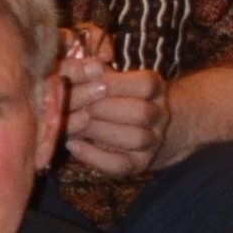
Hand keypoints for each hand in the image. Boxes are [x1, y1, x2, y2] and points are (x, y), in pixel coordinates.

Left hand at [57, 26, 169, 179]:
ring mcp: (152, 143)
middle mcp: (159, 116)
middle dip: (106, 108)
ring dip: (100, 131)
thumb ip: (92, 71)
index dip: (118, 83)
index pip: (146, 84)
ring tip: (77, 124)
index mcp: (156, 89)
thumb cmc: (114, 96)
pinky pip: (120, 165)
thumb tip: (78, 67)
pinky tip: (73, 145)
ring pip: (135, 139)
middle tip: (81, 106)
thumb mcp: (107, 78)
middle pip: (141, 113)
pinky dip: (94, 156)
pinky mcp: (138, 165)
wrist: (136, 128)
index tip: (92, 80)